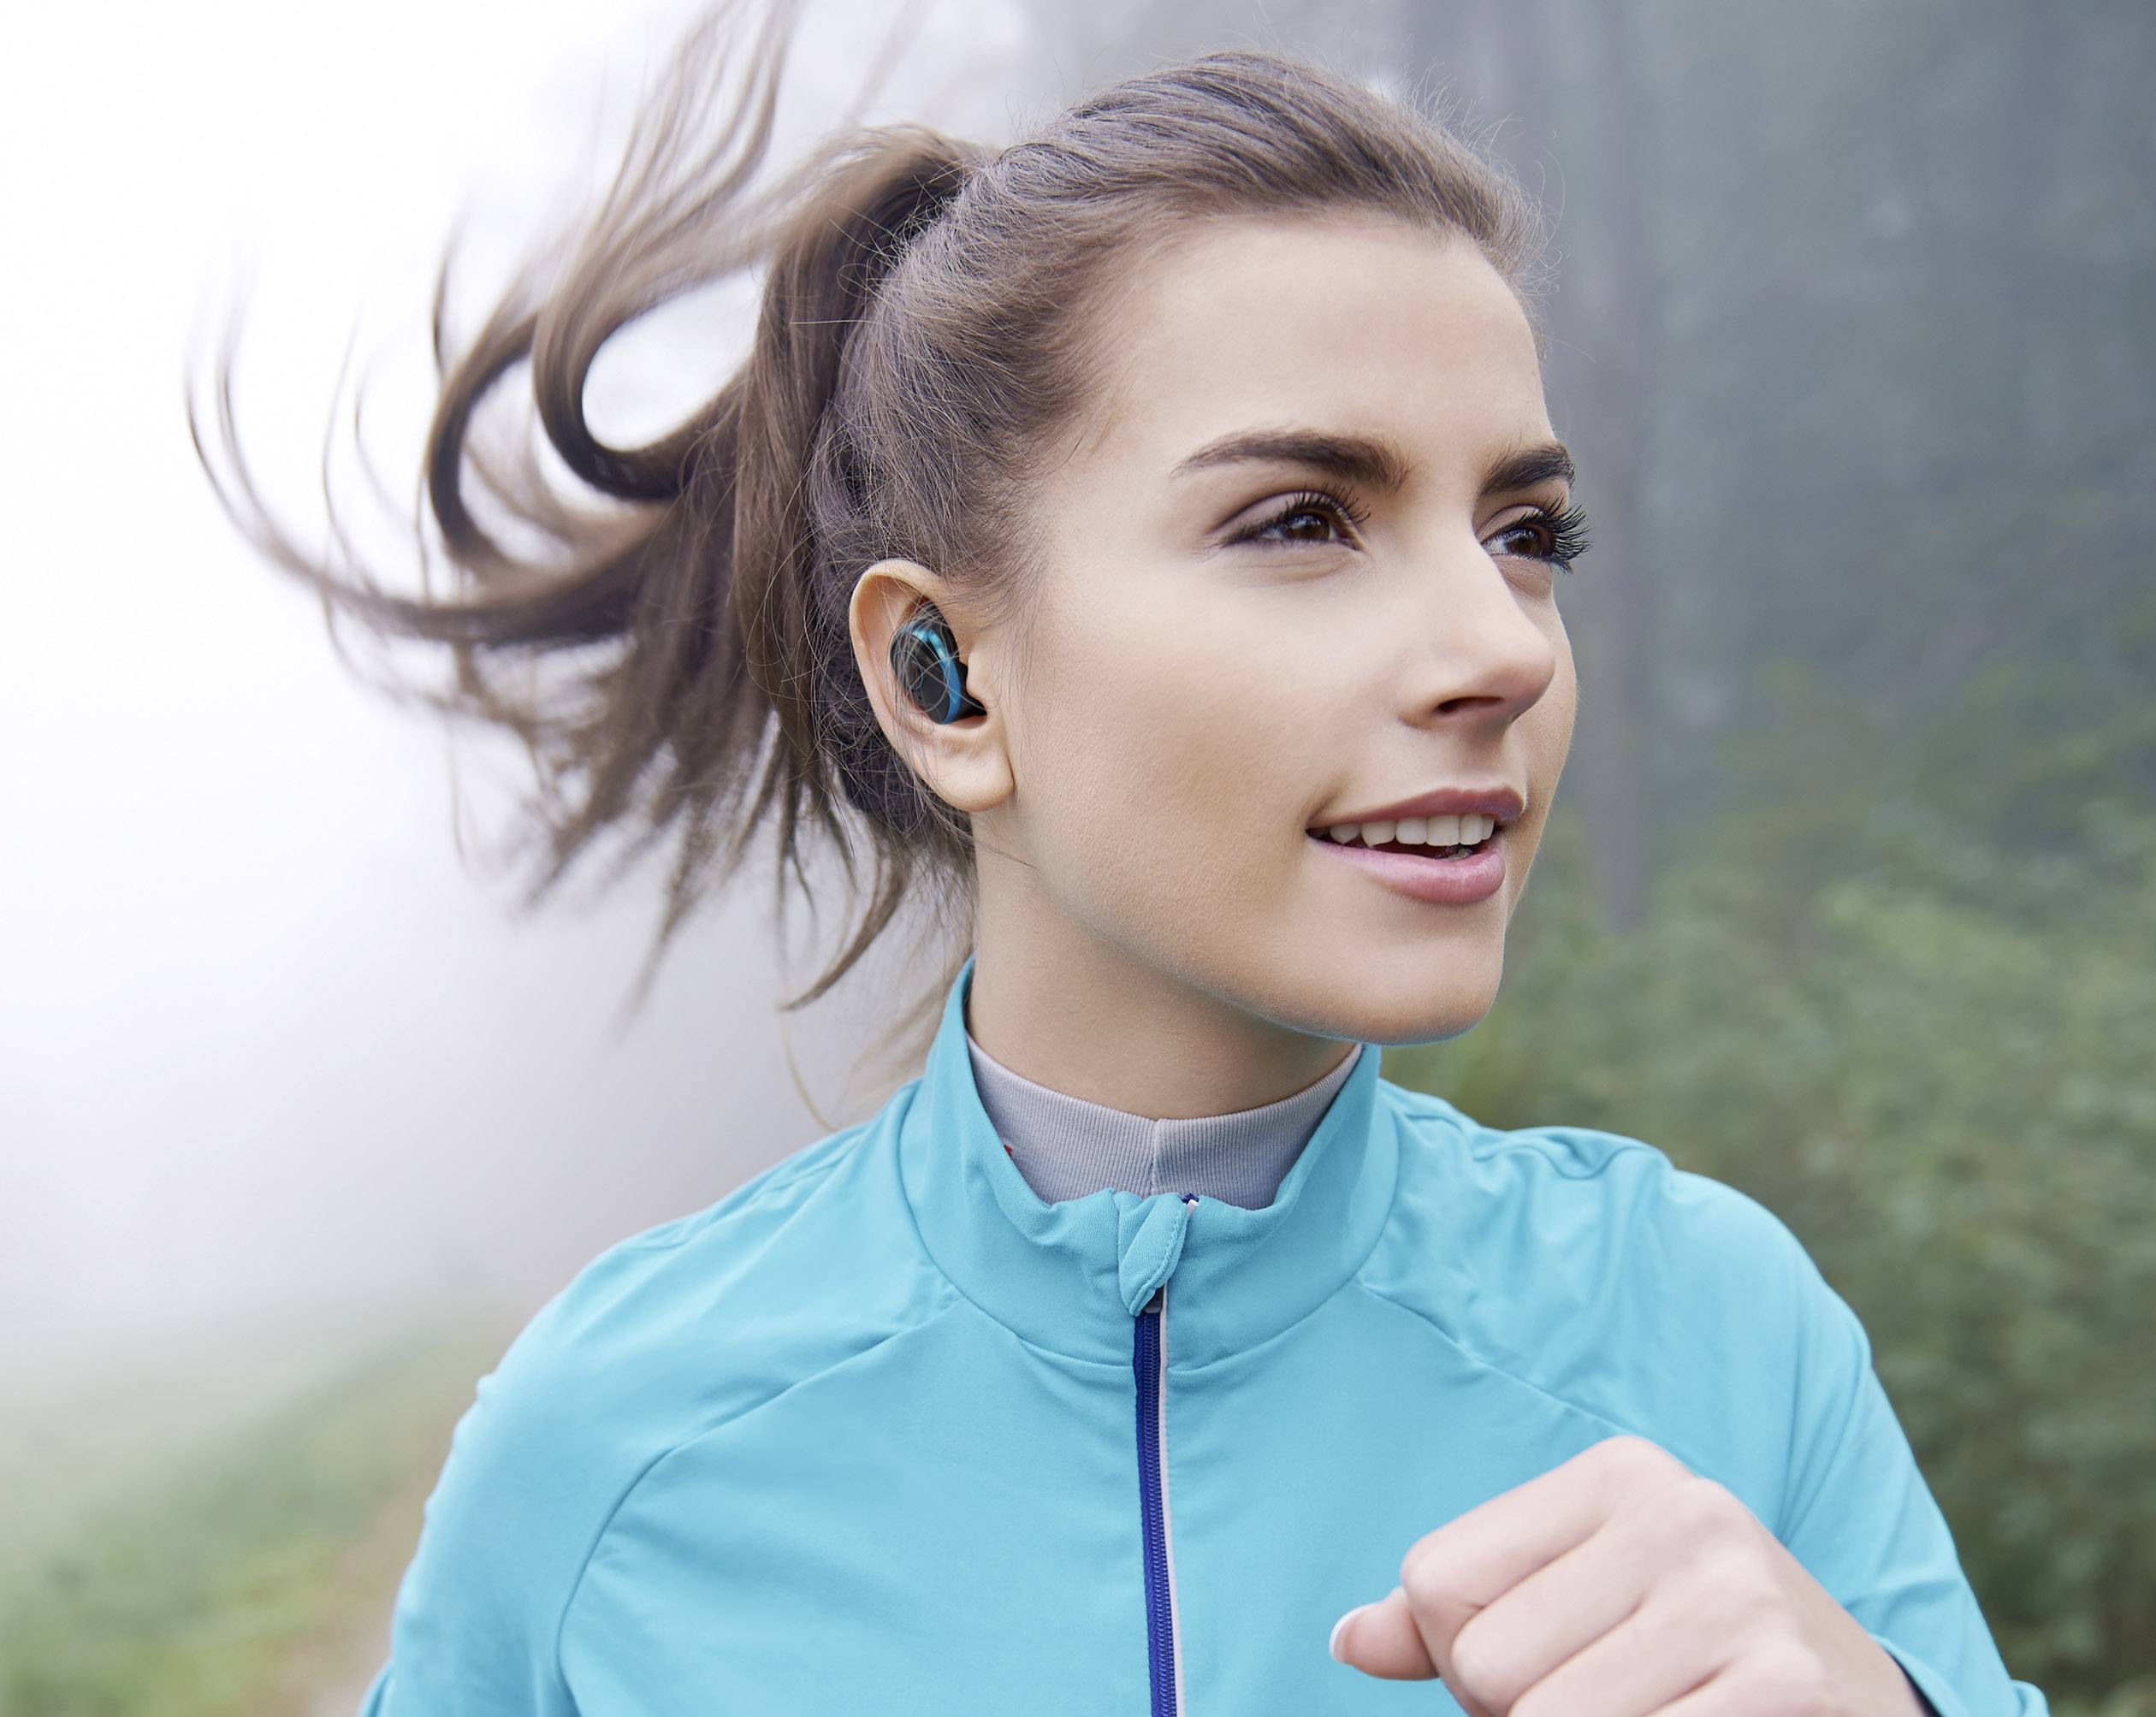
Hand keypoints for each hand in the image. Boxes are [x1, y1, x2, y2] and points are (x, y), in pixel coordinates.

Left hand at [1327, 1434, 1929, 1715]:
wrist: (1861, 1709)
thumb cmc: (1686, 1662)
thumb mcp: (1577, 1604)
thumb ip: (1452, 1618)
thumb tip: (1347, 1641)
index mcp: (1621, 1475)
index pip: (1435, 1582)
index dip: (1463, 1656)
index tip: (1557, 1659)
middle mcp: (1684, 1513)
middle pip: (1484, 1667)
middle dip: (1522, 1714)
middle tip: (1616, 1701)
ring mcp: (1740, 1599)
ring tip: (1656, 1716)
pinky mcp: (1782, 1686)